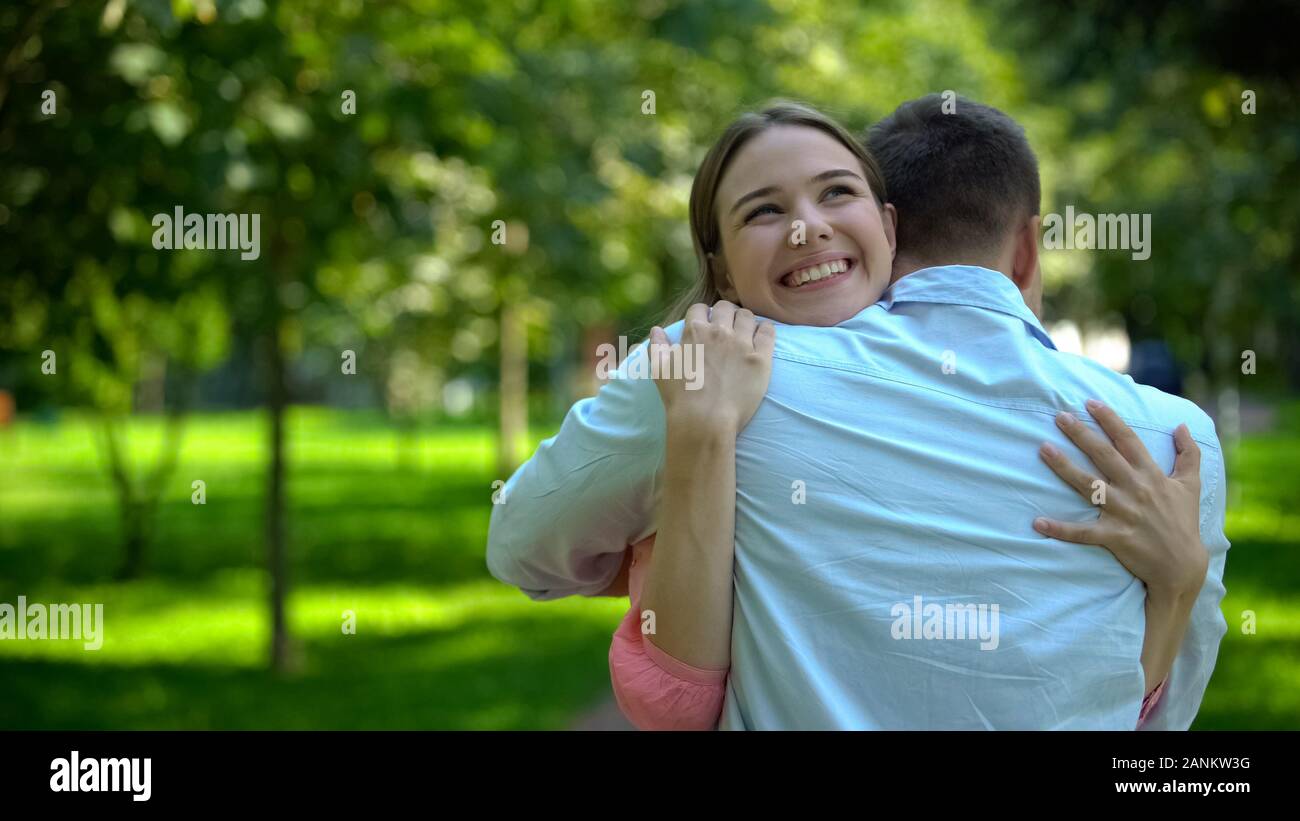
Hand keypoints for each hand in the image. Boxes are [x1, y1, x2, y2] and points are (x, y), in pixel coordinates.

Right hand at [649, 301, 774, 435]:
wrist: (705, 420)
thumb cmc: (679, 397)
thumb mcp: (660, 370)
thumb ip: (657, 346)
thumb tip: (656, 329)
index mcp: (695, 331)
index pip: (699, 309)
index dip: (701, 315)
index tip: (704, 323)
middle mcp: (720, 331)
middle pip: (726, 308)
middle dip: (724, 314)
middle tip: (725, 326)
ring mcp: (743, 343)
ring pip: (747, 316)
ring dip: (744, 320)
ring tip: (744, 331)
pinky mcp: (761, 358)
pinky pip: (768, 332)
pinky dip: (765, 329)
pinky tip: (762, 334)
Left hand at [1033, 399, 1207, 599]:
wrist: (1183, 565)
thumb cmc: (1184, 522)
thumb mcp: (1191, 485)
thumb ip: (1189, 454)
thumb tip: (1182, 426)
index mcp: (1151, 475)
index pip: (1128, 440)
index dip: (1109, 420)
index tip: (1090, 402)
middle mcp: (1136, 489)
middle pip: (1104, 456)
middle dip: (1081, 434)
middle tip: (1060, 416)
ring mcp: (1123, 513)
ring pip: (1088, 486)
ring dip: (1064, 467)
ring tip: (1043, 449)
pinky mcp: (1114, 537)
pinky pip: (1082, 532)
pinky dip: (1060, 529)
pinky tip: (1037, 522)